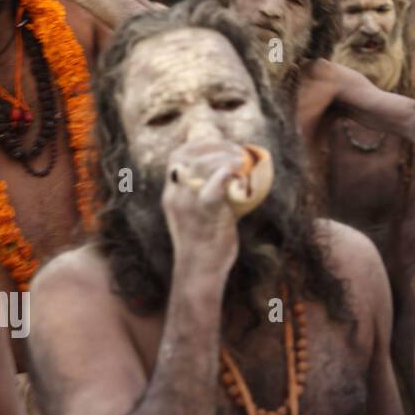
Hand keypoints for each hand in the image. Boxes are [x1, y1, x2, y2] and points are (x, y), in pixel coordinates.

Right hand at [162, 139, 243, 279]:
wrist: (199, 271)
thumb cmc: (204, 244)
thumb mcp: (196, 214)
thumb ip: (203, 194)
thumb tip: (227, 176)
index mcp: (171, 194)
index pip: (176, 156)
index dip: (199, 143)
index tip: (220, 143)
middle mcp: (175, 195)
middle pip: (187, 155)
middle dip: (215, 146)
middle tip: (238, 151)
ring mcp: (188, 204)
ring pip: (201, 165)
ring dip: (225, 156)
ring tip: (243, 161)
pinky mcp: (205, 214)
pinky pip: (213, 187)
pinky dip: (226, 174)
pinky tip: (239, 175)